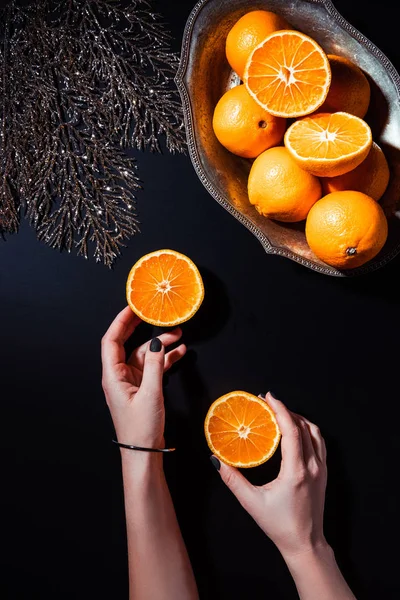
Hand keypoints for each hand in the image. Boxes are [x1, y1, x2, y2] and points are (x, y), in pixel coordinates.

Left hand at [101, 306, 185, 447]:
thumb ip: (154, 365)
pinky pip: (152, 367)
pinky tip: (179, 353)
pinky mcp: (142, 388)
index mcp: (112, 376)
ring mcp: (131, 381)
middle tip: (153, 313)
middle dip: (141, 328)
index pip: (111, 340)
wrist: (143, 453)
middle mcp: (118, 376)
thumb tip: (156, 342)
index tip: (132, 307)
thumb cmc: (141, 428)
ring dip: (160, 345)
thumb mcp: (151, 393)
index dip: (120, 321)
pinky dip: (165, 359)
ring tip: (178, 335)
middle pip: (126, 343)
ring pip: (144, 354)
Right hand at [214, 392, 327, 559]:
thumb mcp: (252, 503)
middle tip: (268, 403)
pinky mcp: (324, 472)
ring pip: (314, 431)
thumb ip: (232, 480)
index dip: (280, 409)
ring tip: (280, 413)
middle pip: (303, 426)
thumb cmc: (280, 525)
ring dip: (298, 418)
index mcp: (296, 472)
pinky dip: (307, 429)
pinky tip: (295, 430)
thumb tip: (216, 460)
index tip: (268, 397)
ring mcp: (321, 469)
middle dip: (285, 410)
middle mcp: (313, 467)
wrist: (305, 543)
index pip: (292, 430)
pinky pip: (319, 442)